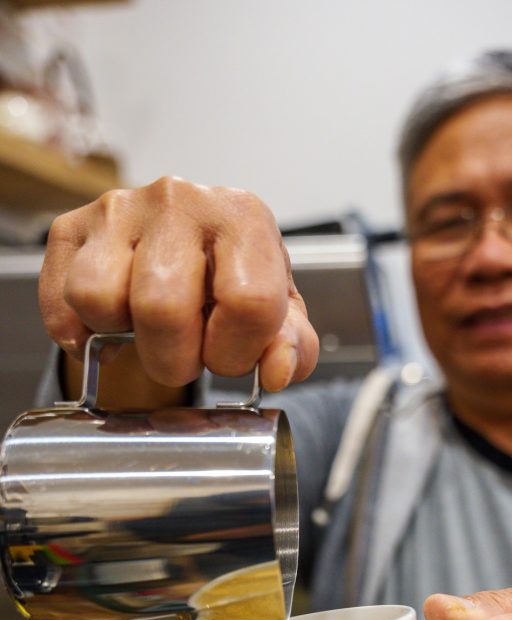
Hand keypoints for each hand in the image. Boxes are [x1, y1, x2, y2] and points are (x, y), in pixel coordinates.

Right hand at [39, 177, 318, 391]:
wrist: (188, 252)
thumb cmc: (235, 284)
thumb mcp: (279, 316)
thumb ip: (292, 347)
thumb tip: (278, 371)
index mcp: (244, 217)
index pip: (248, 302)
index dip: (235, 352)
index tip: (228, 356)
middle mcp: (180, 200)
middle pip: (162, 307)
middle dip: (174, 359)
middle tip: (185, 354)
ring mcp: (121, 209)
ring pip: (99, 299)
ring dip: (124, 336)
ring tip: (148, 328)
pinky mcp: (73, 226)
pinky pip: (62, 300)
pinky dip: (80, 332)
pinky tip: (111, 327)